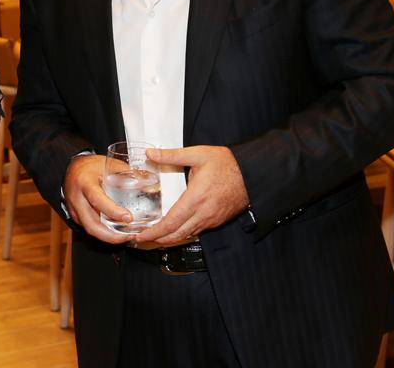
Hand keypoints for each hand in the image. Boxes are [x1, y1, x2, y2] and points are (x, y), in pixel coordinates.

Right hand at [63, 154, 135, 244]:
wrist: (73, 168)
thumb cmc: (91, 165)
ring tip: (126, 237)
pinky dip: (103, 233)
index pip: (97, 200)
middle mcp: (77, 198)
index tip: (129, 218)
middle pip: (91, 224)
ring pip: (90, 230)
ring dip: (109, 237)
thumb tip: (149, 184)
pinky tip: (116, 233)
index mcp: (85, 182)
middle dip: (111, 235)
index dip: (113, 211)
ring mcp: (74, 209)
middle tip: (129, 235)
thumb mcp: (110, 164)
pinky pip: (89, 228)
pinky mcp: (76, 216)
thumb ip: (128, 174)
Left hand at [133, 145, 248, 246]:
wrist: (252, 174)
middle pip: (177, 234)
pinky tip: (175, 230)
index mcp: (196, 198)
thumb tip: (150, 154)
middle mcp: (204, 213)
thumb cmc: (227, 164)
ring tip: (155, 237)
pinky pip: (197, 231)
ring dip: (170, 239)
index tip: (141, 235)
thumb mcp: (198, 154)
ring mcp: (211, 219)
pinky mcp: (217, 220)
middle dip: (158, 240)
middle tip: (142, 239)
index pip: (171, 223)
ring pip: (187, 235)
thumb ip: (172, 155)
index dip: (154, 232)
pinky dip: (183, 234)